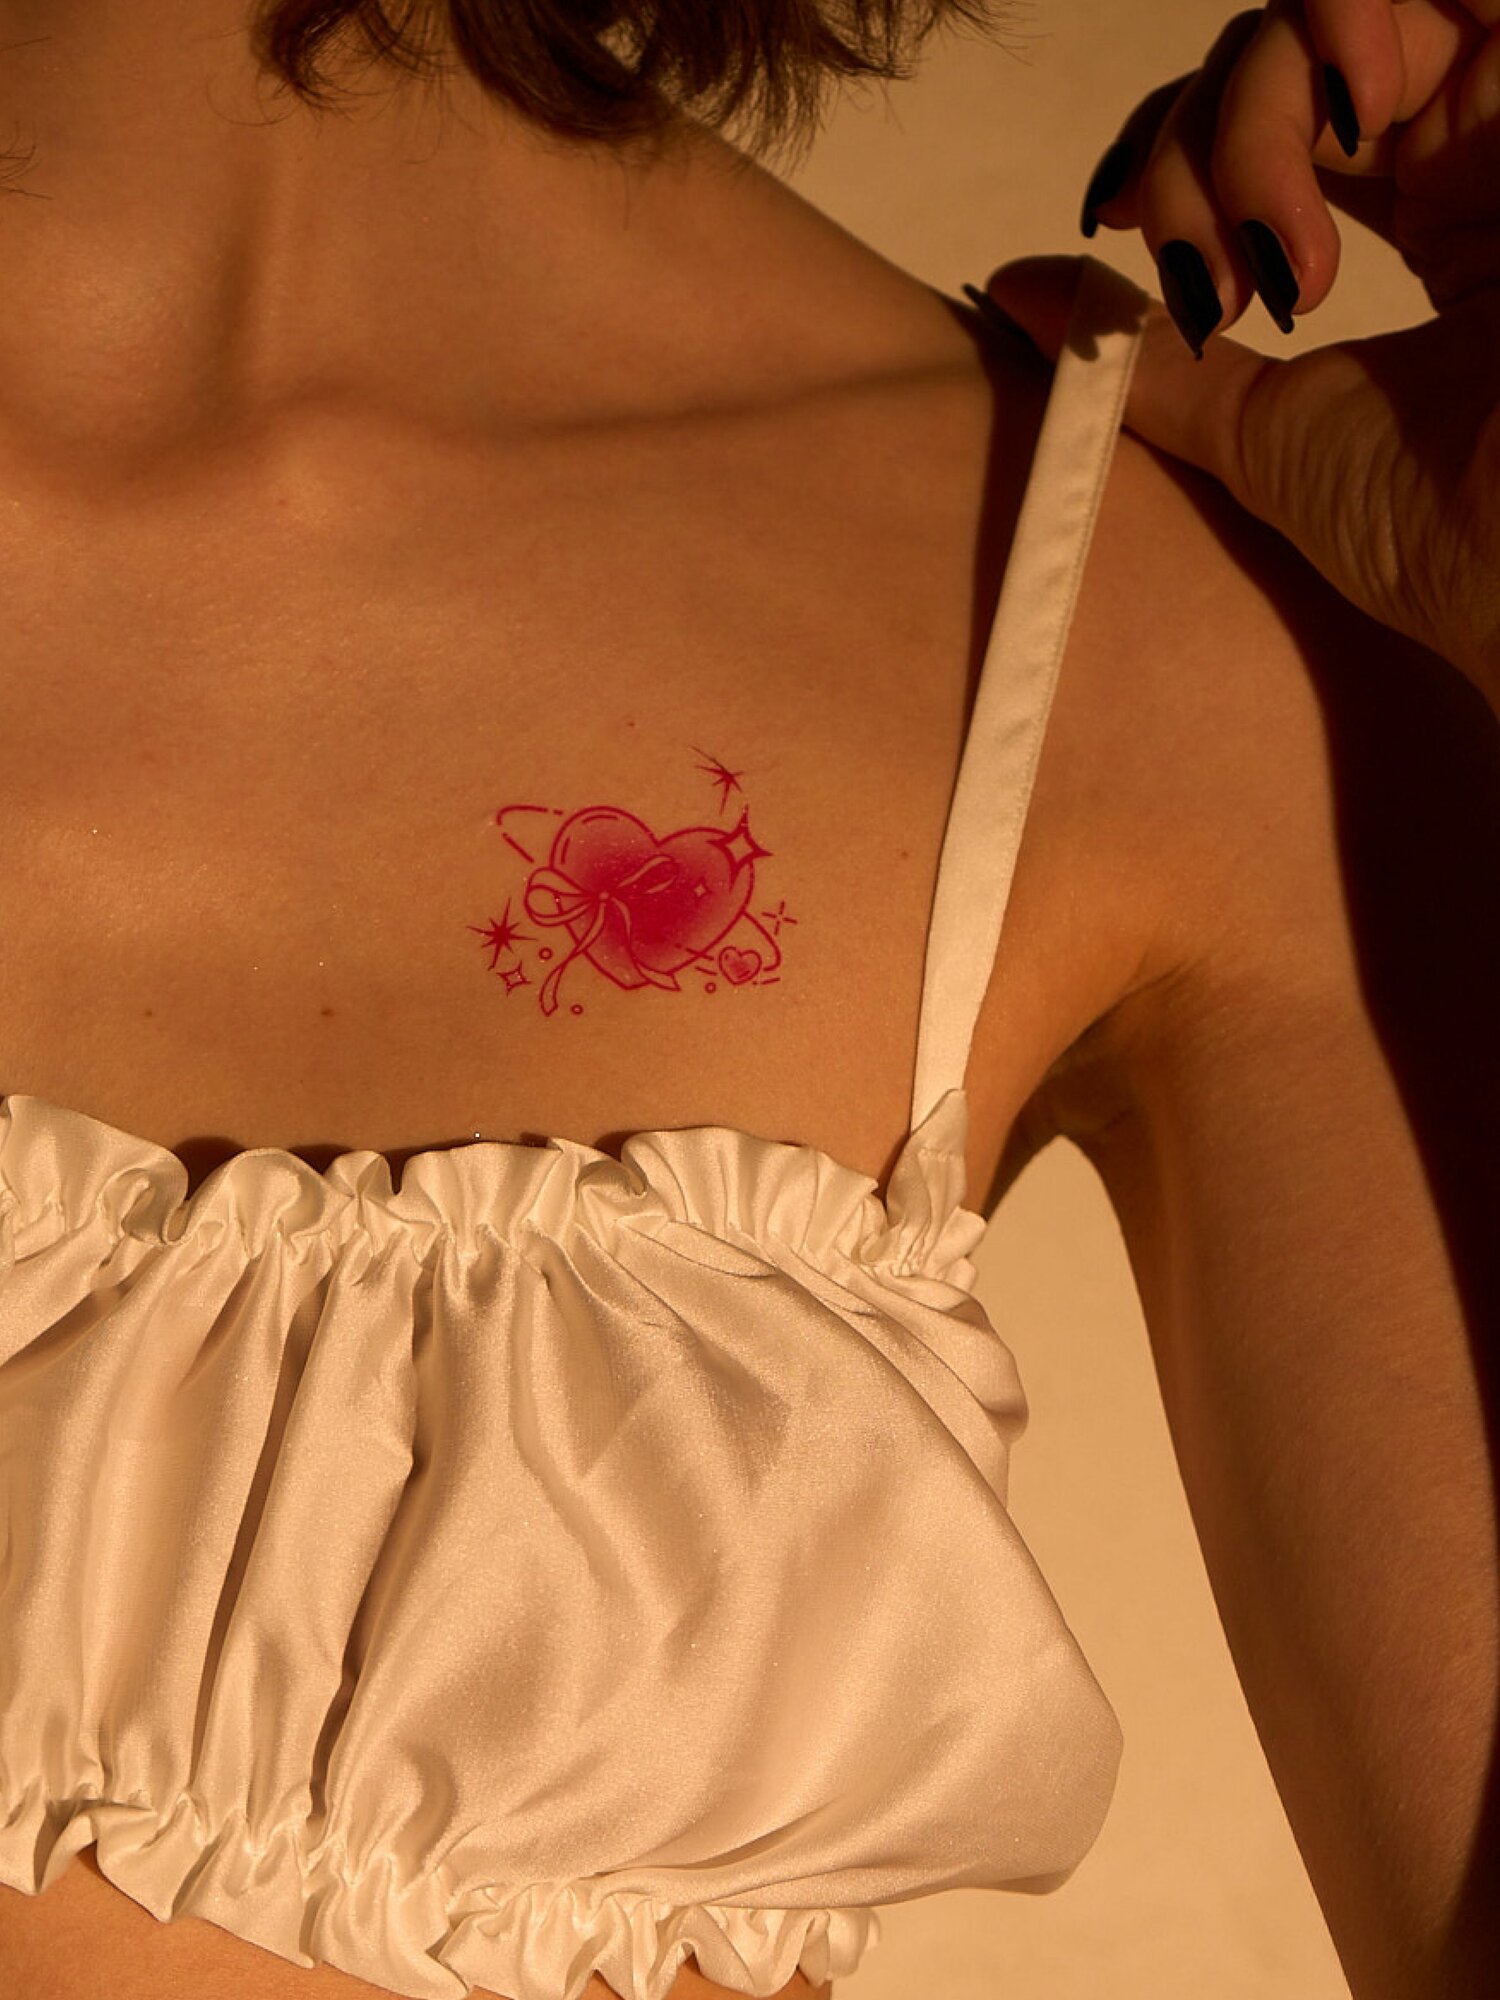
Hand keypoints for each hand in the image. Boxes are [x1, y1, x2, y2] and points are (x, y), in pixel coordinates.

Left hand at [979, 0, 1499, 714]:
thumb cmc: (1432, 519)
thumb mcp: (1266, 430)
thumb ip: (1149, 354)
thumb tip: (1012, 291)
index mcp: (1434, 221)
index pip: (1268, 119)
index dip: (1173, 154)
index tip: (1122, 233)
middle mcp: (1478, 145)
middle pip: (1277, 61)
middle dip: (1193, 157)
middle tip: (1212, 288)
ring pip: (1320, 19)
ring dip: (1252, 117)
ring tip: (1284, 254)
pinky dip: (1334, 19)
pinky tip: (1344, 125)